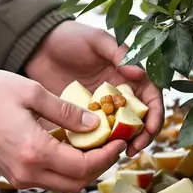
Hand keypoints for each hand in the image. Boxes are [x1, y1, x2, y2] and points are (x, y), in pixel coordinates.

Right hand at [0, 69, 126, 192]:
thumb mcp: (33, 92)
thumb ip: (66, 111)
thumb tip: (95, 124)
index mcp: (35, 152)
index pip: (83, 166)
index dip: (106, 156)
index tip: (120, 142)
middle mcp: (27, 172)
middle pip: (76, 183)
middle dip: (99, 167)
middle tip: (111, 146)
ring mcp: (18, 177)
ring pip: (62, 185)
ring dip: (82, 170)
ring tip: (94, 146)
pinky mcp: (11, 174)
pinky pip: (46, 179)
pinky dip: (64, 168)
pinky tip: (71, 147)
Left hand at [25, 21, 163, 155]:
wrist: (38, 45)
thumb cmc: (70, 37)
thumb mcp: (96, 40)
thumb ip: (118, 53)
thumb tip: (139, 73)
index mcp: (128, 76)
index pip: (151, 98)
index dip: (154, 115)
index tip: (148, 129)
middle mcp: (118, 94)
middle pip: (139, 120)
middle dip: (141, 137)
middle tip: (132, 149)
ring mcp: (100, 108)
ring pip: (118, 131)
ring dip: (120, 145)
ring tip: (113, 155)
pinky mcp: (80, 117)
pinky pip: (93, 134)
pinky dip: (96, 145)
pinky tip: (91, 153)